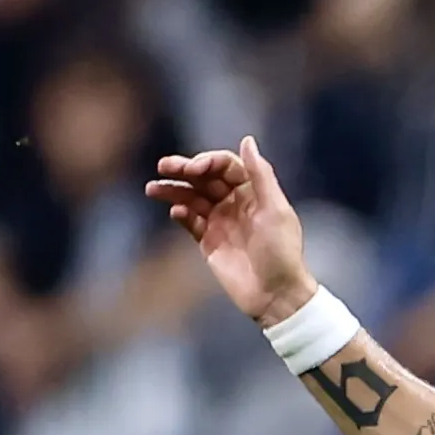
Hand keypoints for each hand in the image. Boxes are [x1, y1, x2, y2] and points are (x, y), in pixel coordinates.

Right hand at [145, 137, 315, 329]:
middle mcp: (235, 203)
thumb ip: (260, 174)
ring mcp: (221, 221)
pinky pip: (190, 221)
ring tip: (152, 188)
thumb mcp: (276, 210)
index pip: (225, 166)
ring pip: (191, 197)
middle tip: (163, 166)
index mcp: (254, 192)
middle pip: (204, 178)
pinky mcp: (208, 241)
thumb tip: (247, 140)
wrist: (275, 295)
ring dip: (173, 190)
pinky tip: (177, 212)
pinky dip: (181, 213)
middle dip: (183, 170)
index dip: (208, 162)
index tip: (193, 169)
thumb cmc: (281, 252)